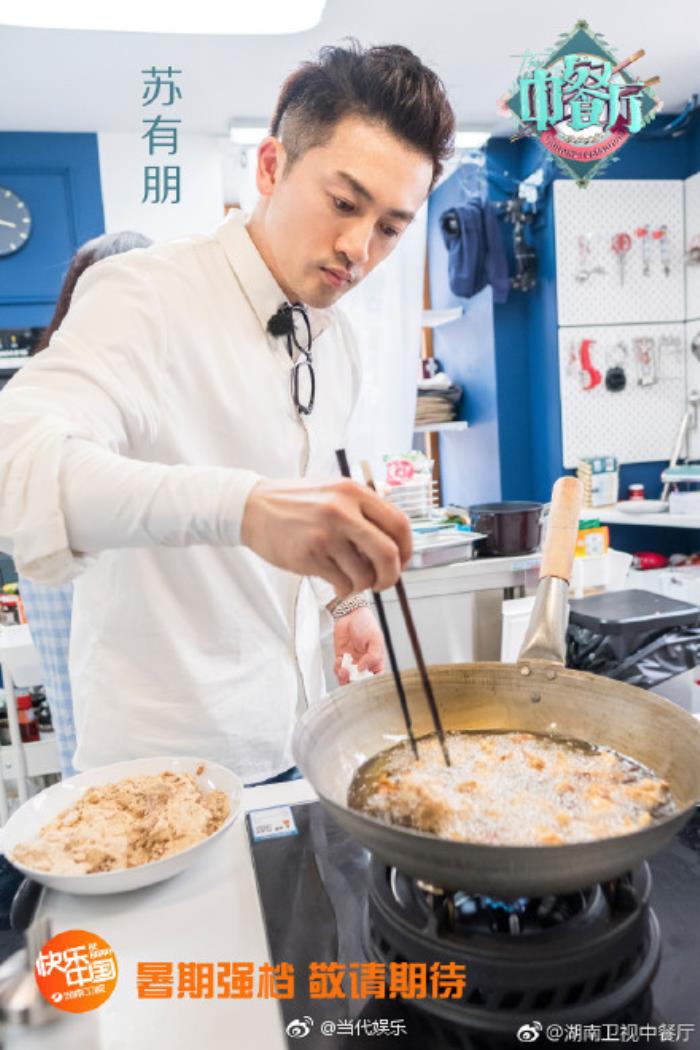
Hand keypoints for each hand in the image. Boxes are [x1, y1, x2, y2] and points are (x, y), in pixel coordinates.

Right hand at [241, 478, 411, 596]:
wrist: (252, 507)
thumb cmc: (297, 503)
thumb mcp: (335, 492)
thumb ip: (364, 510)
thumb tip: (397, 544)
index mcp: (354, 492)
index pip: (399, 524)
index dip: (408, 549)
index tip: (402, 561)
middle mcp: (342, 511)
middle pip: (389, 553)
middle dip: (391, 576)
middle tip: (383, 582)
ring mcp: (325, 534)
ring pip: (364, 575)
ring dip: (362, 585)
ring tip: (350, 579)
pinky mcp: (309, 555)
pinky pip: (342, 583)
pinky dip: (344, 589)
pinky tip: (335, 581)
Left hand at [333, 606, 384, 684]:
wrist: (350, 614)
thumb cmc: (366, 624)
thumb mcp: (376, 638)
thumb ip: (373, 656)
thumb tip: (363, 669)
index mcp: (376, 662)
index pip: (376, 679)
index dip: (370, 684)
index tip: (363, 681)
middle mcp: (365, 665)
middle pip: (360, 683)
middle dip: (354, 683)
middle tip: (351, 675)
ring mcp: (353, 663)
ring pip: (348, 680)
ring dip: (344, 678)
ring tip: (344, 669)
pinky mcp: (342, 660)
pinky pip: (338, 671)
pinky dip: (337, 669)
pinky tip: (340, 660)